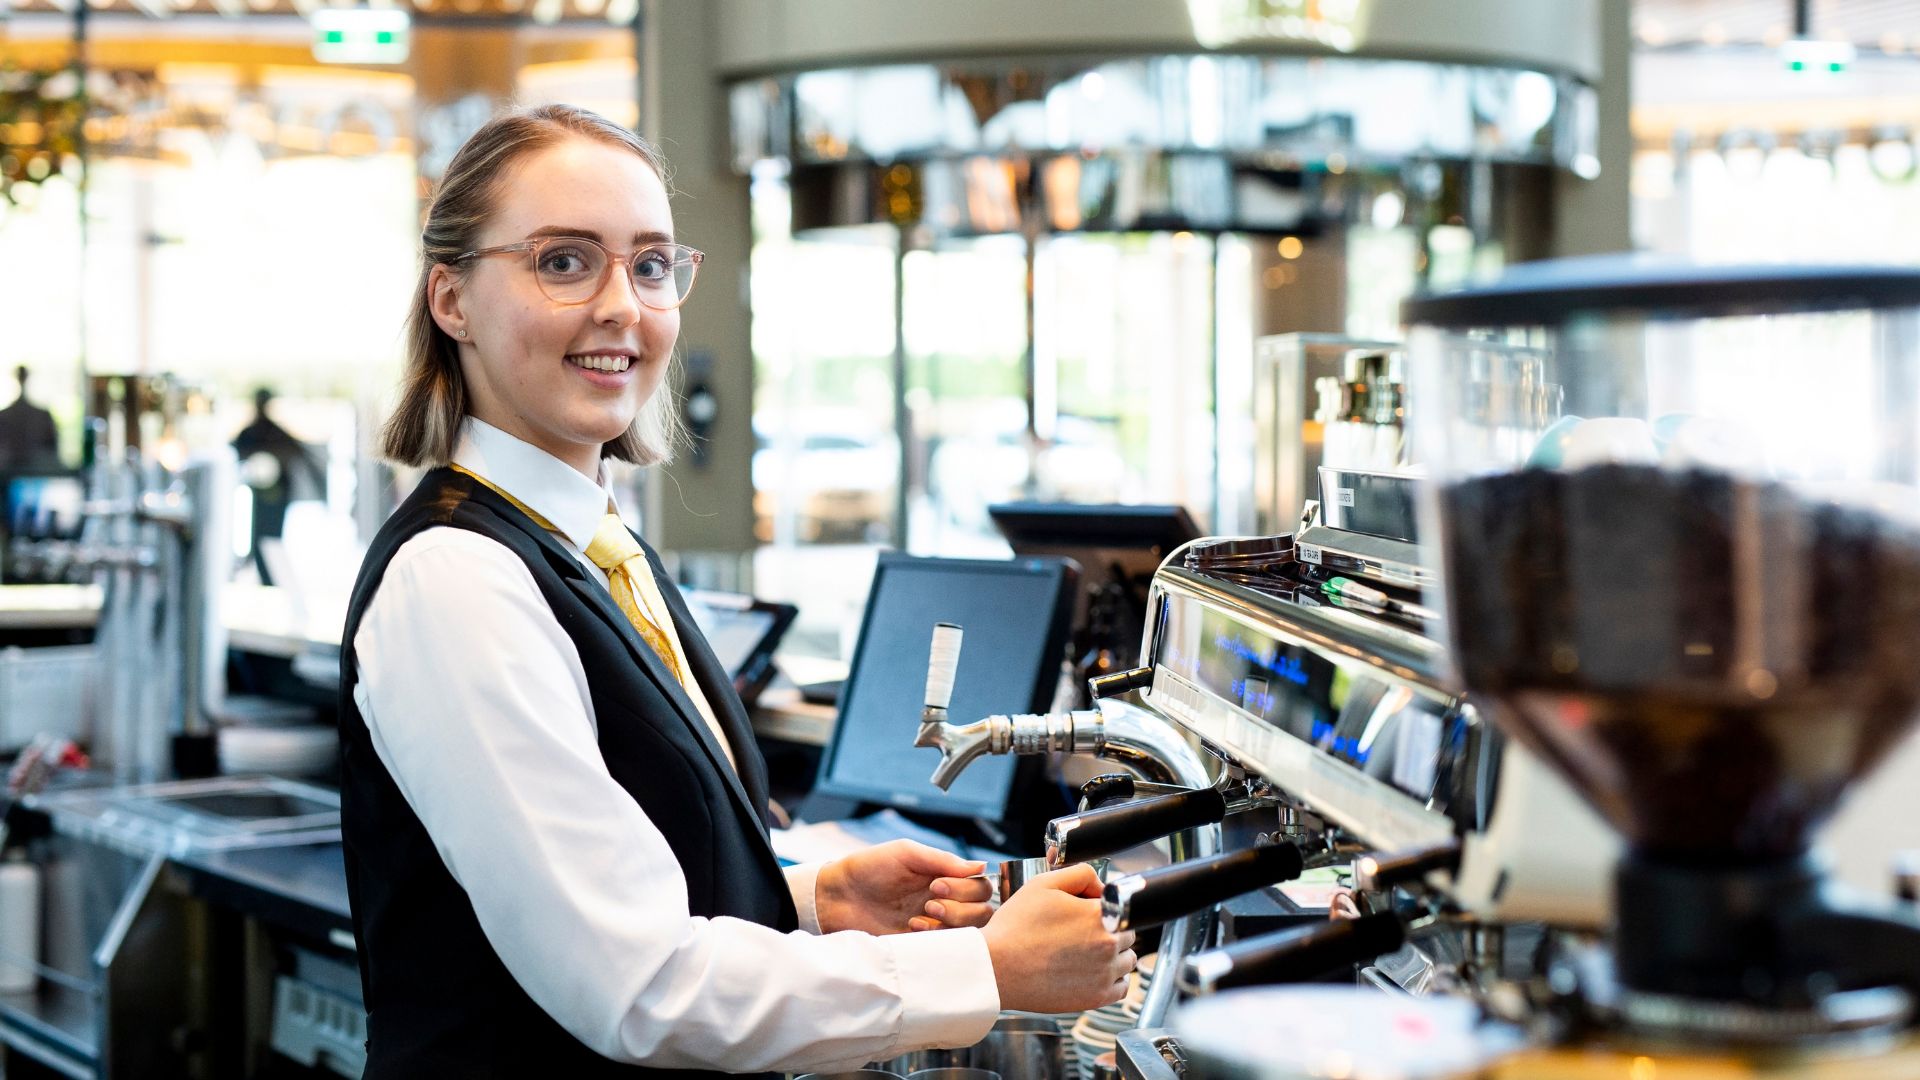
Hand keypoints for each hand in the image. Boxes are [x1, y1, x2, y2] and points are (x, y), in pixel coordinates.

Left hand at [815, 839, 992, 935]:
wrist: (837, 897)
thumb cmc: (869, 868)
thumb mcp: (906, 853)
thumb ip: (942, 860)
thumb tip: (981, 866)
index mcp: (944, 877)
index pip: (981, 886)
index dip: (966, 887)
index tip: (937, 885)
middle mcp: (945, 901)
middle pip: (983, 910)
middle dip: (961, 906)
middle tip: (931, 901)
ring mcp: (935, 924)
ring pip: (971, 931)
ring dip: (951, 921)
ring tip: (923, 914)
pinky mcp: (921, 943)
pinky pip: (947, 947)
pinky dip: (936, 937)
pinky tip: (912, 927)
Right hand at [982, 864, 1136, 1013]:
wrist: (996, 968)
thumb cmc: (1015, 927)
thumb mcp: (1043, 884)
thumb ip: (1080, 874)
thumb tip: (1102, 884)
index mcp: (1100, 915)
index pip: (1122, 905)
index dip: (1104, 904)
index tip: (1086, 909)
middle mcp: (1108, 945)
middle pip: (1128, 932)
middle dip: (1110, 928)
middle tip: (1080, 930)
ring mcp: (1104, 974)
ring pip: (1127, 959)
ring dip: (1114, 954)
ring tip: (1084, 951)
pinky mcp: (1096, 997)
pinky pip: (1121, 987)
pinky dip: (1113, 979)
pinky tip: (1092, 971)